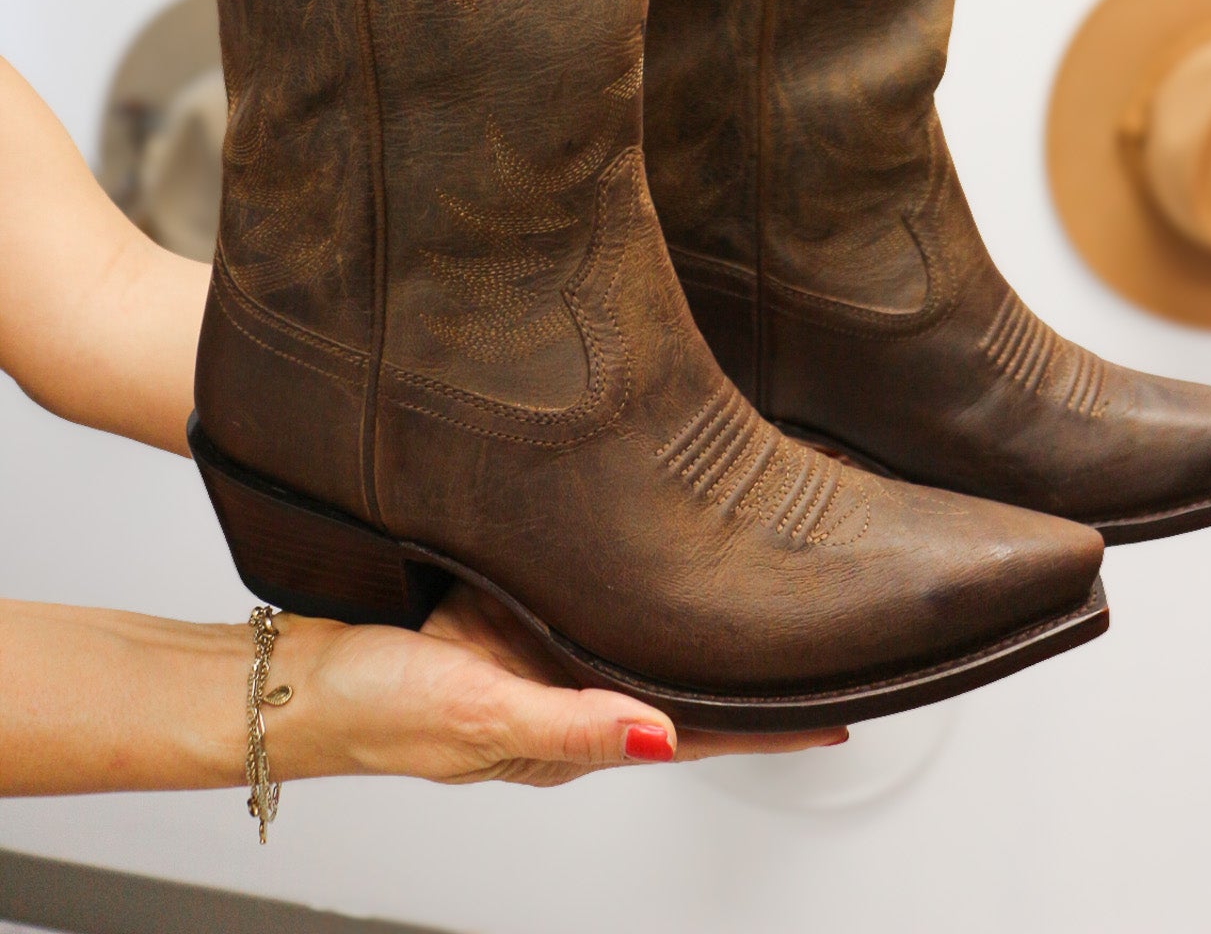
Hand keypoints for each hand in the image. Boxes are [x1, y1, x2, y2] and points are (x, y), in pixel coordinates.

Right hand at [274, 582, 847, 788]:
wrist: (301, 674)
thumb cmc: (379, 711)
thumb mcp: (478, 715)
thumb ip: (568, 726)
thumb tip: (662, 739)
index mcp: (578, 732)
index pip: (699, 733)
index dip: (771, 725)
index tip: (841, 710)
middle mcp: (574, 691)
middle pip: (684, 679)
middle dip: (751, 661)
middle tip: (823, 625)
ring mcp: (547, 648)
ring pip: (645, 628)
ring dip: (699, 613)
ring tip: (764, 576)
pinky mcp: (517, 604)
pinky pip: (592, 588)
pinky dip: (634, 570)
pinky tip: (656, 538)